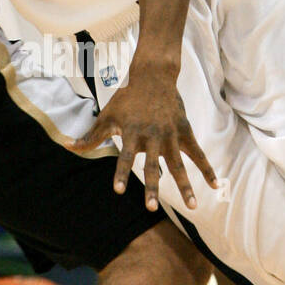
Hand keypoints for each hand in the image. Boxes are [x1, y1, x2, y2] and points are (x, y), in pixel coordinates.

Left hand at [73, 66, 217, 210]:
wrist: (153, 76)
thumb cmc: (126, 98)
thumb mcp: (106, 115)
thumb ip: (91, 136)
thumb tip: (68, 147)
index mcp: (132, 133)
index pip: (124, 157)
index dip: (121, 173)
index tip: (118, 190)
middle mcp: (153, 136)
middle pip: (152, 166)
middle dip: (152, 188)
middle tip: (150, 208)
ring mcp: (171, 135)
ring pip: (178, 165)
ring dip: (185, 186)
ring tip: (192, 206)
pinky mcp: (185, 131)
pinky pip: (198, 154)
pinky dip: (207, 169)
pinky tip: (215, 185)